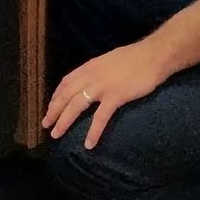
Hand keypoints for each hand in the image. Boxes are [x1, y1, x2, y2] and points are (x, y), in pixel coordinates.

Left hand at [42, 40, 172, 148]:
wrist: (154, 55)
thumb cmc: (135, 58)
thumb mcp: (110, 61)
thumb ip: (98, 71)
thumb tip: (91, 82)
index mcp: (90, 66)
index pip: (66, 82)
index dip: (56, 96)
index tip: (50, 108)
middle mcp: (92, 75)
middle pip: (66, 95)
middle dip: (54, 111)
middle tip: (46, 125)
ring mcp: (103, 86)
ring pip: (76, 105)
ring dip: (64, 121)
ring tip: (56, 135)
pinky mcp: (116, 96)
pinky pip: (100, 117)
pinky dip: (93, 132)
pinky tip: (89, 144)